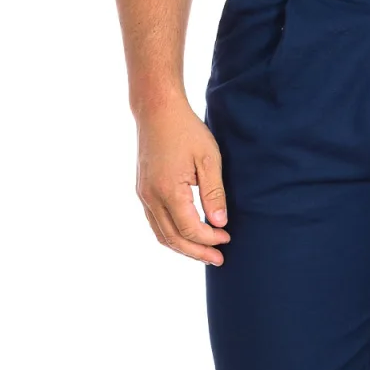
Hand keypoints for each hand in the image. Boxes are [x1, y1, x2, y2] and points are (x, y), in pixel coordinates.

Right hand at [135, 98, 230, 264]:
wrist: (156, 109)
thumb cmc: (186, 130)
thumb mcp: (209, 159)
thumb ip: (214, 193)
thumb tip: (220, 223)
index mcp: (168, 191)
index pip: (191, 229)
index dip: (210, 239)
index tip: (227, 237)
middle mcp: (151, 197)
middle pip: (174, 239)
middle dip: (197, 252)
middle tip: (218, 260)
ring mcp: (143, 195)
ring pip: (162, 235)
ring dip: (183, 248)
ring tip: (204, 253)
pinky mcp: (142, 191)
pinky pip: (155, 223)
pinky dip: (172, 235)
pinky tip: (187, 237)